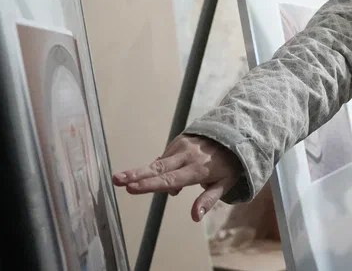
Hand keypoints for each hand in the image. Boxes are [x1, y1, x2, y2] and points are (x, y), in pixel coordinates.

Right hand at [113, 134, 241, 221]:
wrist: (236, 133)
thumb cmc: (231, 164)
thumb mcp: (226, 183)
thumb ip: (209, 199)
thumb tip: (195, 217)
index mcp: (198, 170)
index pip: (170, 179)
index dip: (151, 185)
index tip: (132, 188)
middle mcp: (188, 156)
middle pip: (158, 168)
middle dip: (135, 174)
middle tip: (116, 179)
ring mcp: (183, 146)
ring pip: (160, 162)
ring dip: (148, 173)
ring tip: (140, 181)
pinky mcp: (179, 140)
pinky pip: (165, 157)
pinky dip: (163, 167)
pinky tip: (172, 173)